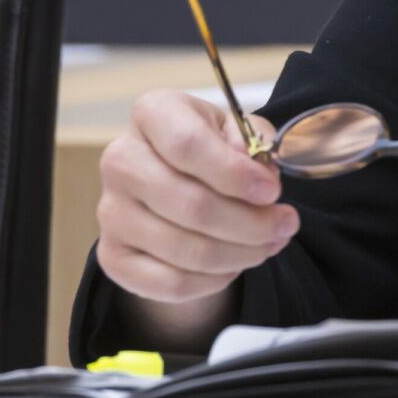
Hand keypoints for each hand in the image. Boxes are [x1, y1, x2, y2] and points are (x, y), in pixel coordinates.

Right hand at [95, 90, 299, 326]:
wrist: (176, 183)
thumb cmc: (211, 151)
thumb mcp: (237, 131)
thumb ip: (253, 142)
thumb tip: (259, 172)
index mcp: (152, 115)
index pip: (187, 144)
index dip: (235, 174)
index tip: (272, 191)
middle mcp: (121, 160)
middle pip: (190, 204)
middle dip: (251, 223)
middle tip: (286, 225)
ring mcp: (111, 211)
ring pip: (185, 249)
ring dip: (240, 253)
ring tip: (269, 244)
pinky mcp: (113, 256)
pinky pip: (171, 283)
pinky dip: (213, 280)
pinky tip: (235, 263)